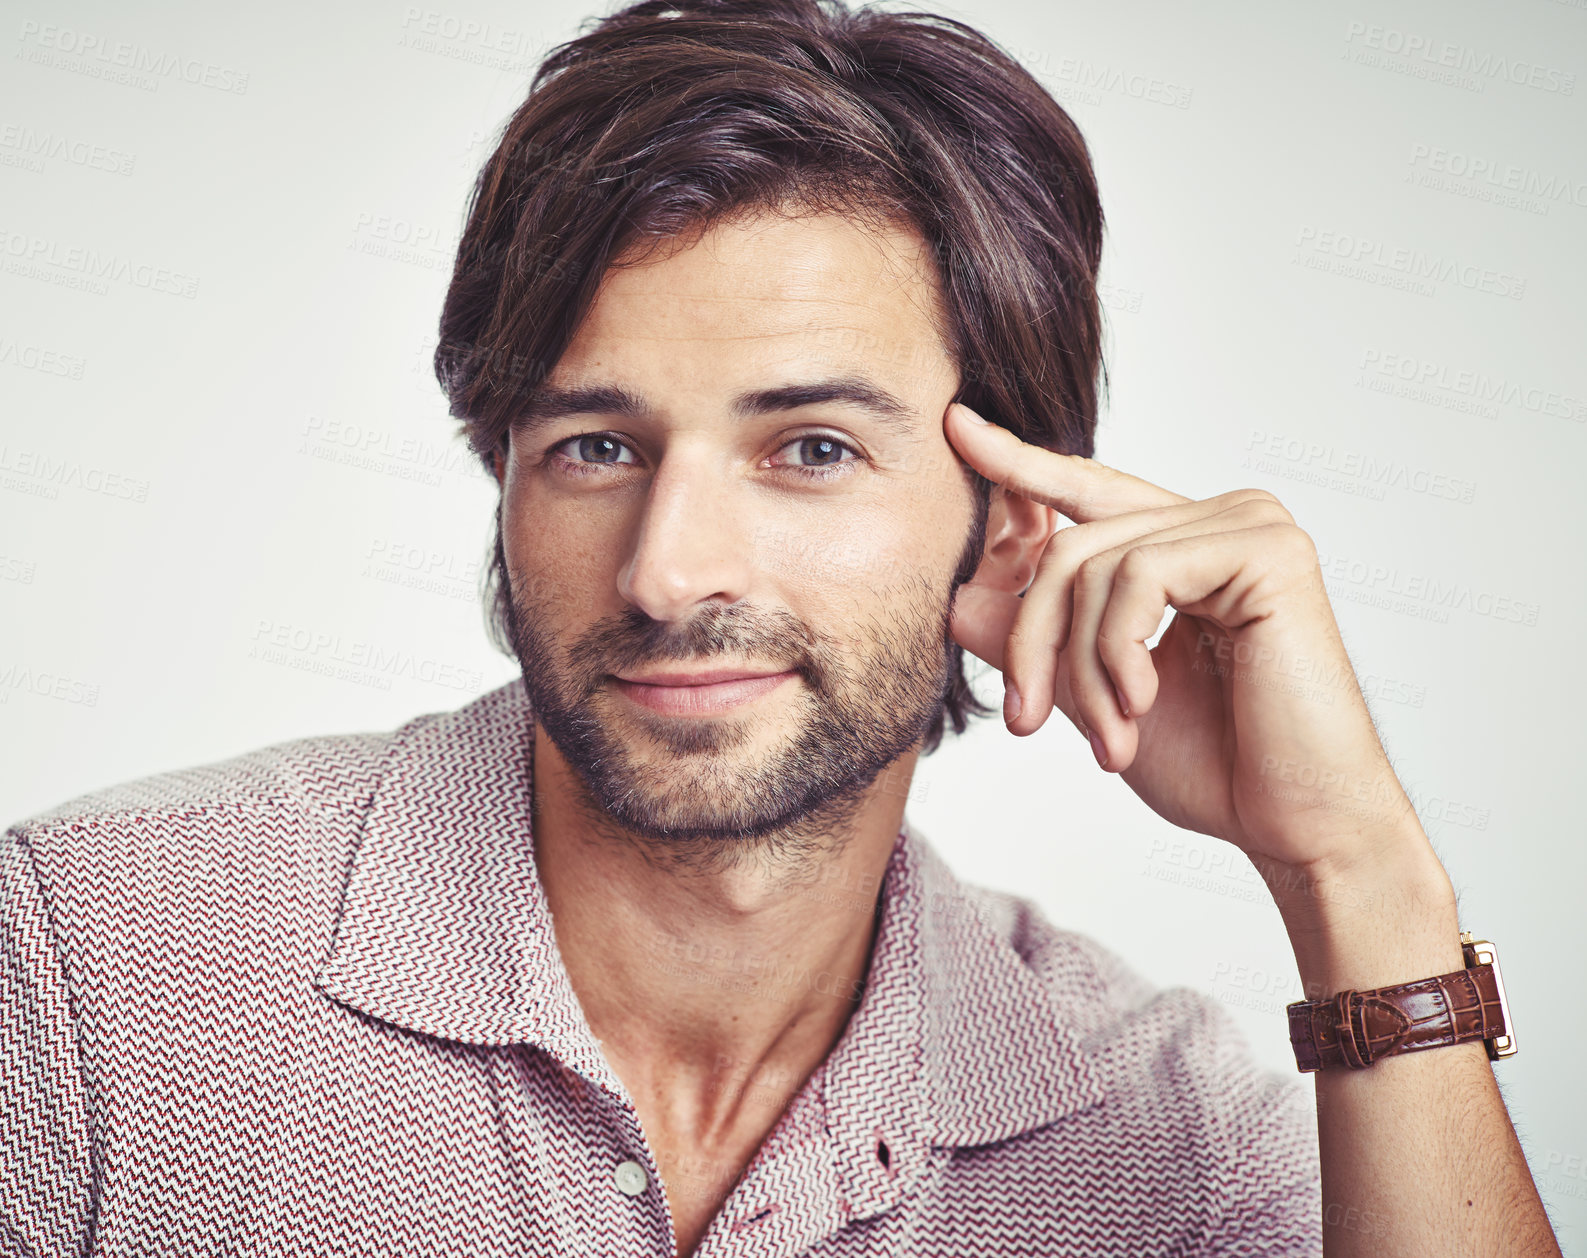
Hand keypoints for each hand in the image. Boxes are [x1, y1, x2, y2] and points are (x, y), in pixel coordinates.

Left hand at [943, 402, 1424, 883]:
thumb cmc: (1216, 764)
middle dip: (1033, 642)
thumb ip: (1033, 641)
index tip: (957, 429)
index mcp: (1184, 544)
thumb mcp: (1092, 696)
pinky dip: (1119, 650)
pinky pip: (1141, 575)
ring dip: (1081, 668)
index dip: (1019, 464)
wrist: (1296, 824)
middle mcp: (1219, 519)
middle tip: (1025, 721)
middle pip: (1070, 547)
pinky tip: (1142, 702)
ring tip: (1109, 739)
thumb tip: (956, 598)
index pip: (1086, 491)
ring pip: (1095, 565)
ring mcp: (1248, 525)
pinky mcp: (1266, 550)